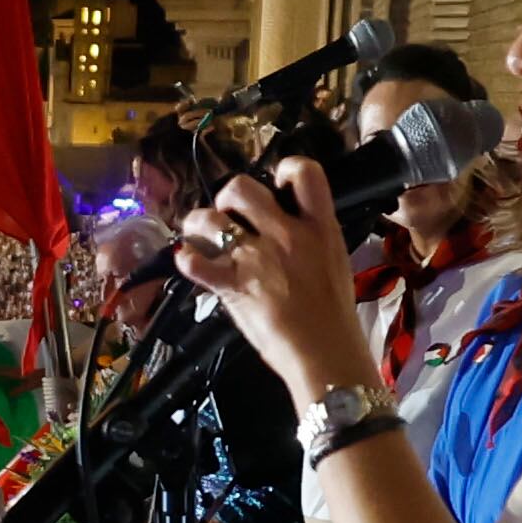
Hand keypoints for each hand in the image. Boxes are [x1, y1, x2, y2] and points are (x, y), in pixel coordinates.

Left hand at [174, 156, 372, 398]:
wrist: (326, 353)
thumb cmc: (334, 314)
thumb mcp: (333, 260)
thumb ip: (310, 236)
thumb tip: (286, 225)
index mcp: (319, 226)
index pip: (305, 171)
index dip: (285, 169)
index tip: (277, 188)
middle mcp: (285, 234)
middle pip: (241, 188)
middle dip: (229, 197)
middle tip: (232, 217)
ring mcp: (255, 259)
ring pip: (210, 219)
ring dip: (199, 224)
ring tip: (202, 236)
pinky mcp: (232, 286)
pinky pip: (195, 263)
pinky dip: (187, 260)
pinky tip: (191, 263)